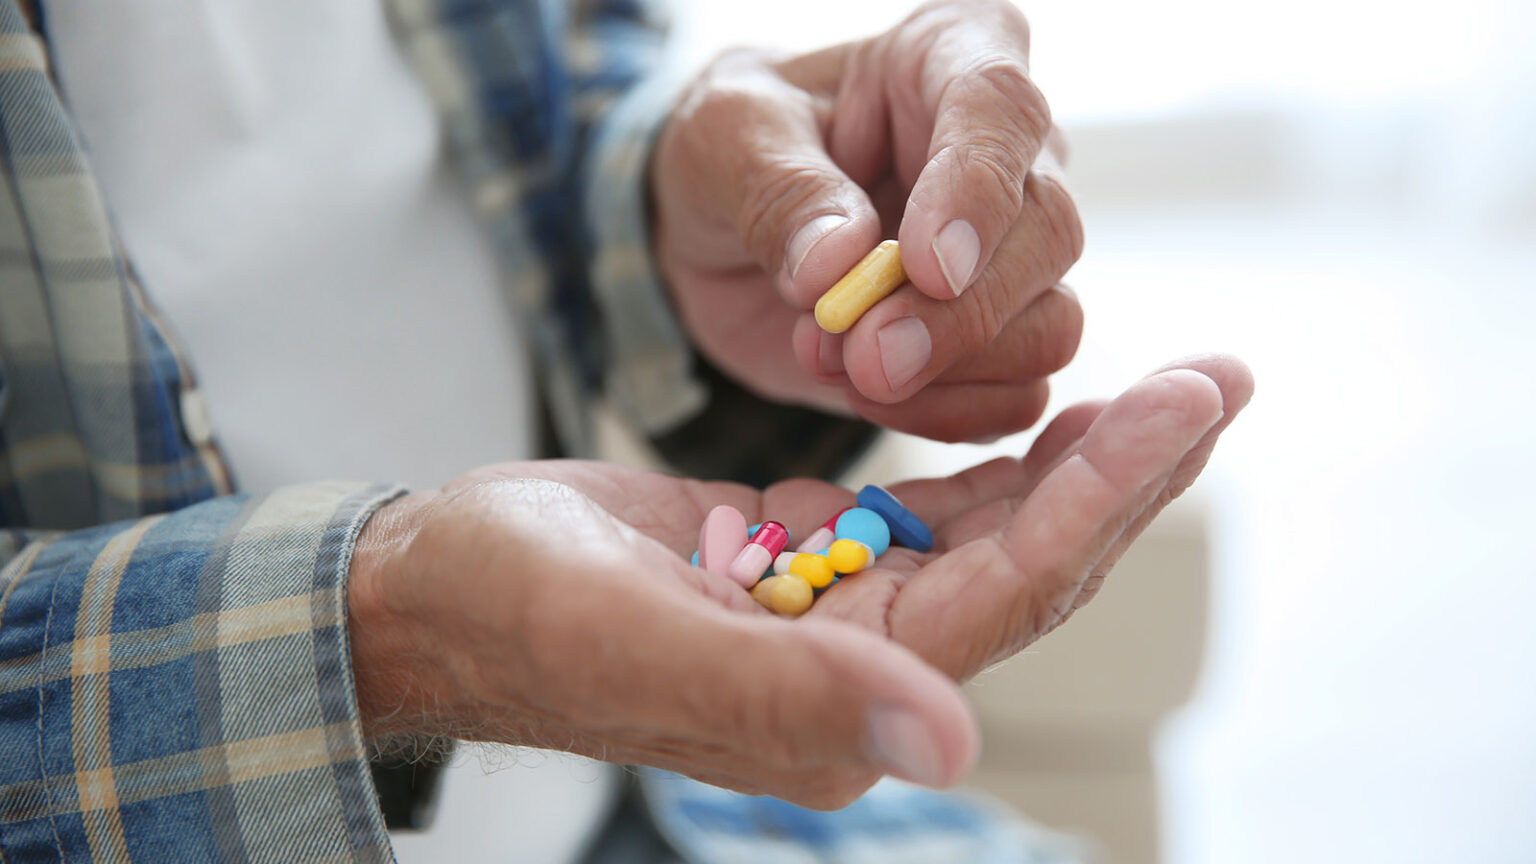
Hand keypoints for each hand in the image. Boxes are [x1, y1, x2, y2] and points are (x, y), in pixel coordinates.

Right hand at [347, 356, 1251, 807]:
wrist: (440, 589)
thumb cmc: (516, 611)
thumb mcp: (637, 641)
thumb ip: (788, 695)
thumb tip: (946, 747)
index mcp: (835, 702)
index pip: (1008, 594)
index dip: (1105, 501)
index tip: (1188, 403)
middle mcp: (858, 671)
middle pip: (1027, 566)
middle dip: (1124, 474)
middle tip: (1218, 379)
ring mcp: (836, 618)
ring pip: (990, 539)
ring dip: (1077, 467)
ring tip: (1163, 391)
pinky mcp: (806, 568)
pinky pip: (927, 518)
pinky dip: (992, 468)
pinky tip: (1042, 422)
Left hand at [651, 0, 1081, 441]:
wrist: (722, 233)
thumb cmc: (734, 149)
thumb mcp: (724, 139)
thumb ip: (780, 192)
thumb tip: (839, 265)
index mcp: (951, 57)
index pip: (1002, 109)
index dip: (976, 192)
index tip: (928, 267)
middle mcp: (1011, 154)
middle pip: (1049, 234)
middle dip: (957, 316)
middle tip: (863, 355)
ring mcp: (1016, 253)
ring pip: (1050, 326)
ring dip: (944, 372)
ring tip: (835, 359)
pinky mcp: (998, 339)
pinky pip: (1017, 396)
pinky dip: (942, 413)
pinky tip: (865, 393)